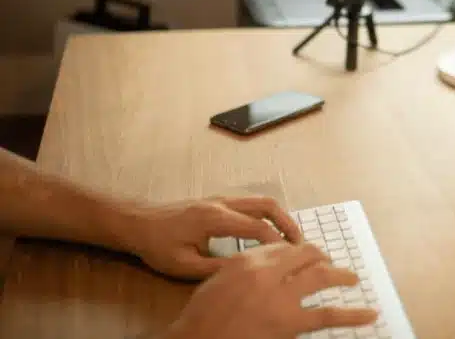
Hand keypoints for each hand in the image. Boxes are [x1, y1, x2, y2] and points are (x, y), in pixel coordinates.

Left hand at [126, 196, 301, 279]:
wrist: (138, 223)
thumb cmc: (158, 245)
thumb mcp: (183, 265)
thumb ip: (216, 268)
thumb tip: (245, 272)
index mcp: (215, 218)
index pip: (258, 227)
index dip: (278, 243)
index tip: (291, 258)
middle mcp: (223, 203)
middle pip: (267, 205)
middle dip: (288, 223)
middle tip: (300, 243)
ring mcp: (222, 199)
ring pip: (261, 201)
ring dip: (280, 217)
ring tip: (290, 238)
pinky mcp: (219, 201)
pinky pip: (252, 203)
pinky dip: (268, 214)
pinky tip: (270, 230)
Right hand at [162, 242, 377, 338]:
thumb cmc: (201, 316)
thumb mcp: (219, 279)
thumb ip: (248, 265)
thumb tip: (275, 261)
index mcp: (248, 260)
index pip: (285, 247)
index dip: (299, 251)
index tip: (306, 257)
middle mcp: (268, 273)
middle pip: (306, 255)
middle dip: (320, 258)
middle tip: (329, 265)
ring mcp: (281, 297)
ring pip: (321, 277)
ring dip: (341, 276)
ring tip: (353, 278)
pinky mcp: (290, 323)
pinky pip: (327, 316)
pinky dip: (352, 315)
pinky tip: (369, 314)